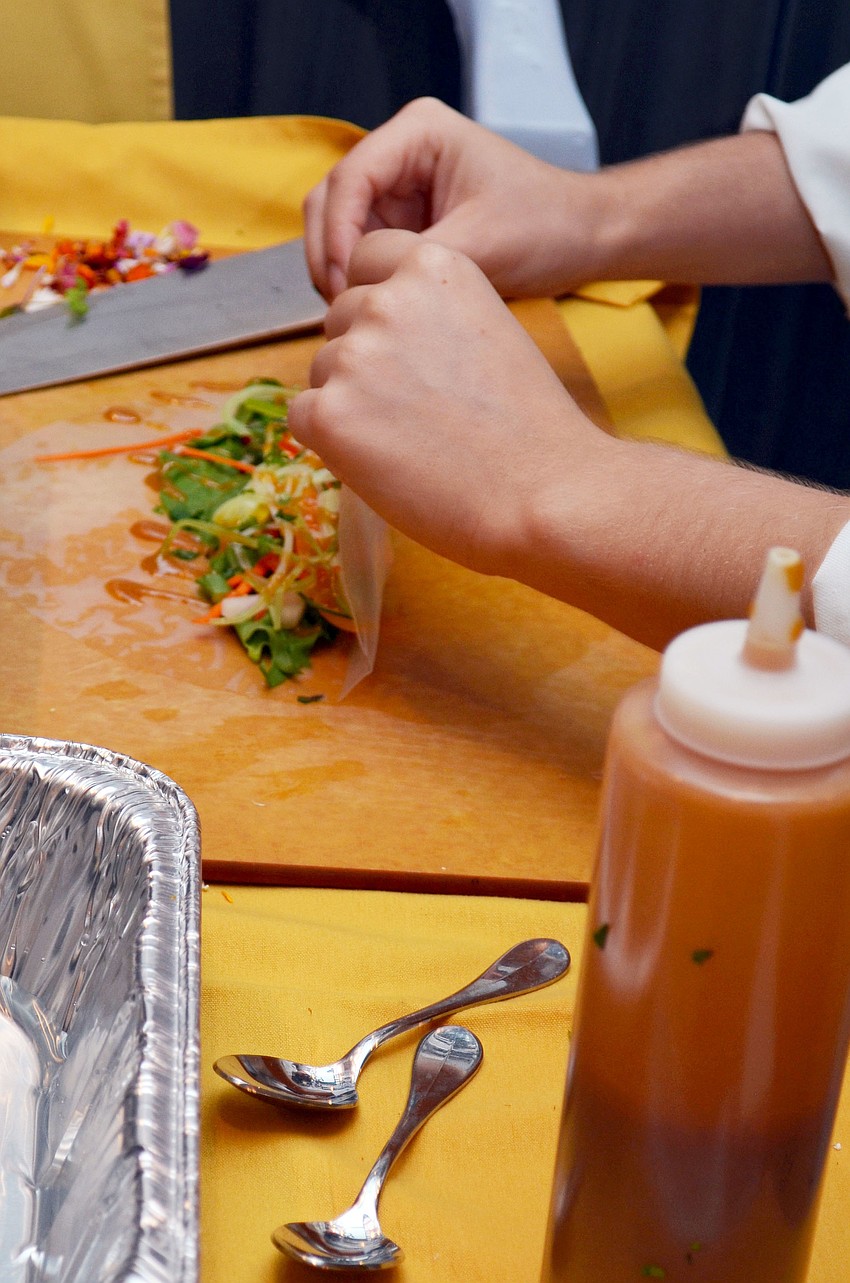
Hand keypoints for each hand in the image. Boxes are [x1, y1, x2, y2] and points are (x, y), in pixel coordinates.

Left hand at [288, 228, 603, 576]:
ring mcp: (352, 355)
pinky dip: (332, 442)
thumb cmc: (529, 428)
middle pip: (341, 319)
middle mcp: (385, 299)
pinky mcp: (328, 413)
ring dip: (351, 402)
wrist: (541, 494)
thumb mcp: (489, 331)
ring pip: (323, 372)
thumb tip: (378, 337)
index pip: (368, 259)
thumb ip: (431, 317)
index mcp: (433, 267)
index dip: (379, 302)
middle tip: (418, 408)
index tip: (404, 342)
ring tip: (412, 440)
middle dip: (364, 357)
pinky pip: (303, 418)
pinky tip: (384, 461)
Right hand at [302, 97, 602, 301]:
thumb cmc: (546, 225)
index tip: (345, 283)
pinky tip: (370, 308)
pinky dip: (357, 279)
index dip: (337, 235)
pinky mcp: (404, 223)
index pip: (349, 178)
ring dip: (338, 269)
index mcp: (419, 133)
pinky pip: (360, 250)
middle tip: (341, 306)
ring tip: (354, 312)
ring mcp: (399, 189)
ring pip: (337, 228)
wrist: (582, 238)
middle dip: (328, 253)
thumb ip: (416, 260)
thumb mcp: (481, 245)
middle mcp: (400, 153)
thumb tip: (363, 289)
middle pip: (329, 200)